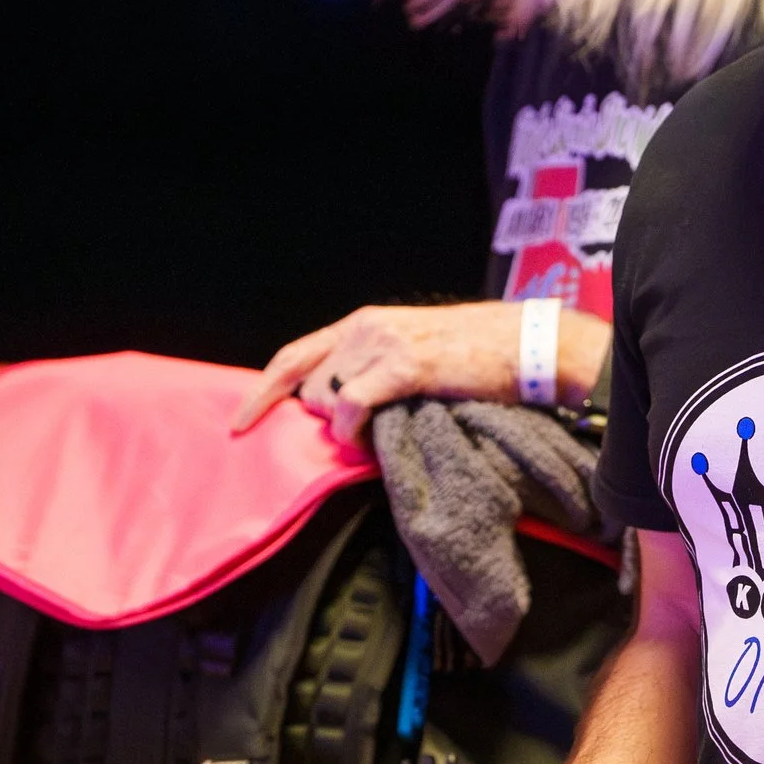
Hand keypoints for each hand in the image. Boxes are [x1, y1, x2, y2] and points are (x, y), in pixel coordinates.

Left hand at [229, 302, 525, 442]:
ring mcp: (382, 345)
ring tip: (383, 429)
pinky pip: (351, 407)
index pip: (293, 355)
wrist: (524, 345)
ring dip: (344, 425)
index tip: (239, 423)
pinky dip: (352, 430)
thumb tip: (342, 406)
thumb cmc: (476, 355)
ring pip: (326, 398)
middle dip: (326, 416)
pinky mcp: (403, 367)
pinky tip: (370, 439)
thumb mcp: (414, 352)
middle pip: (309, 386)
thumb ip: (375, 369)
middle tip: (365, 429)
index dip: (262, 391)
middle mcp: (365, 328)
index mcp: (364, 324)